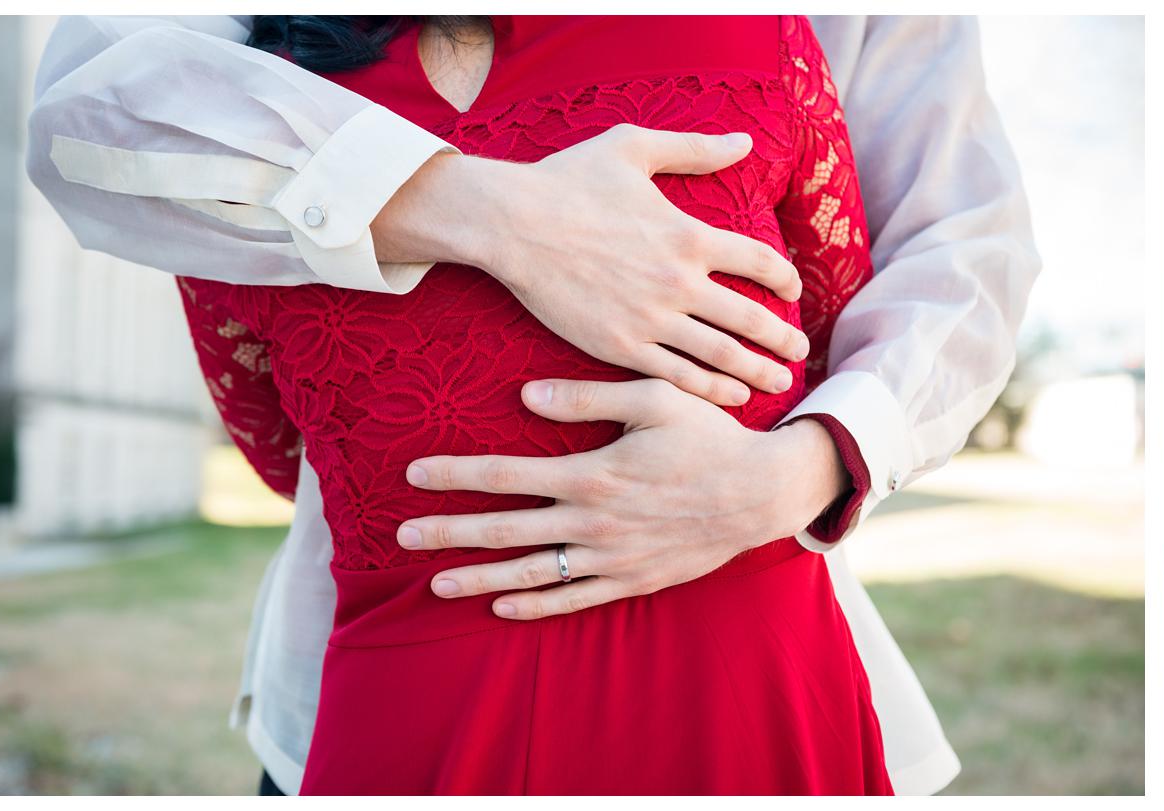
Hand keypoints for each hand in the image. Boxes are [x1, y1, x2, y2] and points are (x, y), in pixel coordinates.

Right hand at [374, 125, 808, 406]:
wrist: (507, 223)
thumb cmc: (567, 179)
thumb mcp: (634, 148)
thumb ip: (694, 149)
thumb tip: (746, 141)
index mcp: (688, 235)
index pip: (760, 262)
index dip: (784, 278)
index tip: (793, 291)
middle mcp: (678, 281)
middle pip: (751, 317)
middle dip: (783, 337)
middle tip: (802, 349)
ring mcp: (650, 318)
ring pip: (720, 354)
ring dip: (757, 370)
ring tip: (781, 381)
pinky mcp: (620, 346)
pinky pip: (677, 375)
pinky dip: (711, 389)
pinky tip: (733, 396)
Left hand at [392, 378, 848, 619]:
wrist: (762, 492)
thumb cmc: (710, 436)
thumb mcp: (654, 398)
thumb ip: (586, 396)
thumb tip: (524, 395)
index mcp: (592, 473)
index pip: (505, 475)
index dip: (454, 475)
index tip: (412, 475)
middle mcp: (594, 521)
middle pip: (505, 530)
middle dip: (448, 533)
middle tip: (401, 538)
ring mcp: (613, 557)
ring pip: (533, 571)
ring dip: (481, 578)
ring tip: (437, 584)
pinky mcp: (634, 579)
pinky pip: (575, 598)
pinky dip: (536, 605)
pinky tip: (502, 606)